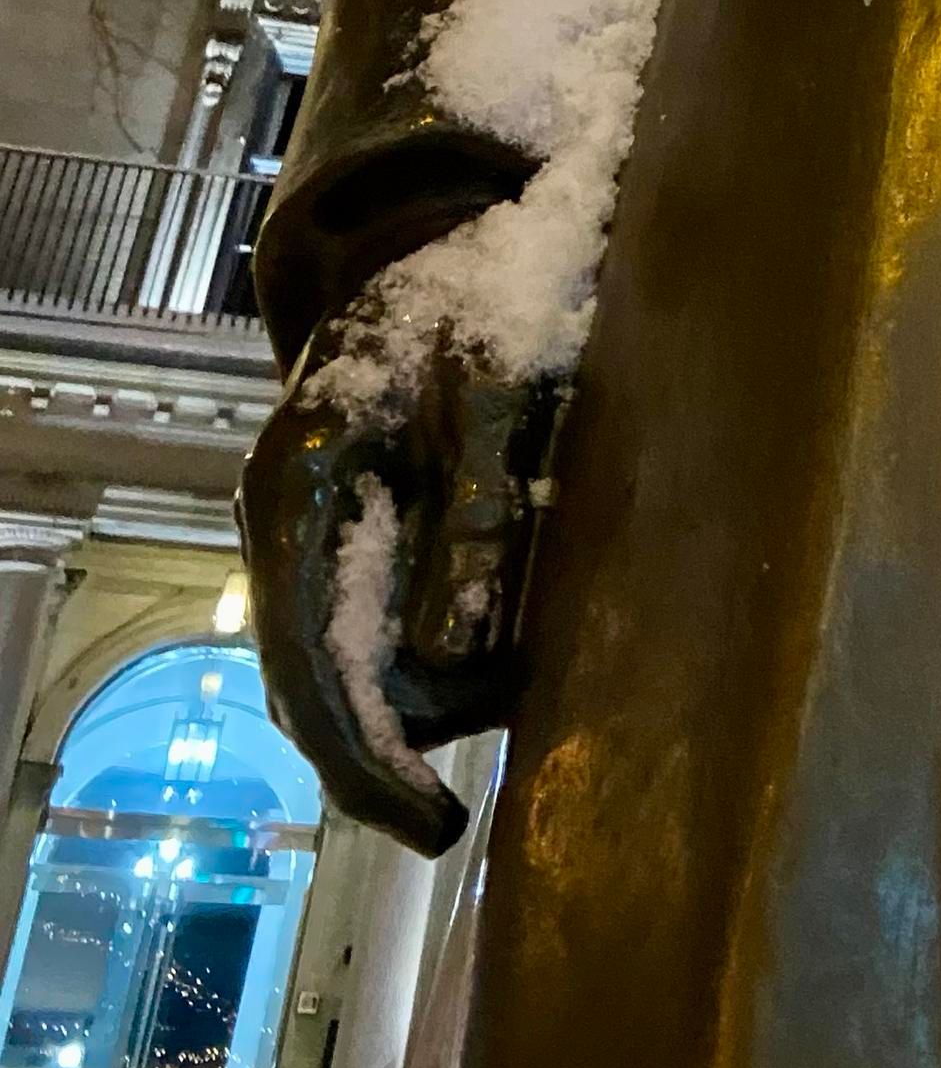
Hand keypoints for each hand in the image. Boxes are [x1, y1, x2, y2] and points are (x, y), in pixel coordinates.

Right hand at [239, 315, 556, 855]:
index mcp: (295, 487)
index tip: (436, 829)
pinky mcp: (345, 535)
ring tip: (530, 651)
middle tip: (508, 730)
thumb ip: (479, 512)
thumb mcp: (496, 391)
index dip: (364, 763)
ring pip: (355, 667)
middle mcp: (283, 523)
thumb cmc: (476, 298)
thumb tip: (453, 649)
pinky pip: (378, 628)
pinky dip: (443, 647)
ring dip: (438, 686)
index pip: (304, 665)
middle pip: (318, 685)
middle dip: (407, 735)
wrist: (445, 238)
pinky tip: (509, 629)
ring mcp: (308, 533)